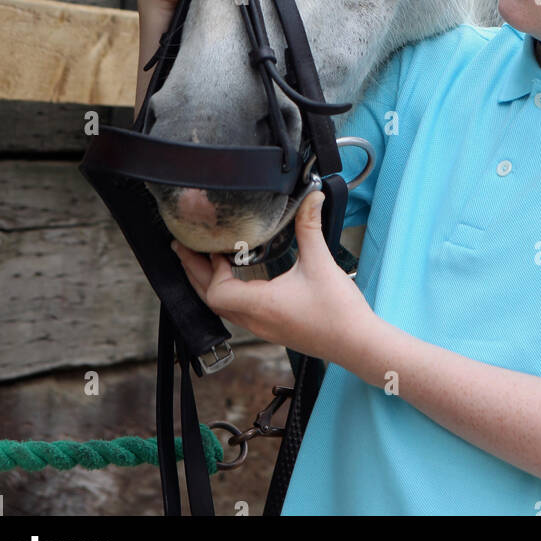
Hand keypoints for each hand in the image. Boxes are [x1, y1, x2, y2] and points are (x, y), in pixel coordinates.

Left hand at [171, 191, 376, 365]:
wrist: (357, 344)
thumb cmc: (338, 310)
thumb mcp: (320, 262)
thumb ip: (309, 226)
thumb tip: (311, 196)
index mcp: (261, 305)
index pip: (217, 292)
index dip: (209, 269)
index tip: (213, 246)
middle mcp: (256, 321)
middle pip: (212, 301)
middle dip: (194, 273)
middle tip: (182, 247)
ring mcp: (263, 329)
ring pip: (223, 308)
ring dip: (210, 284)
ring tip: (205, 260)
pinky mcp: (272, 330)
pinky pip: (238, 313)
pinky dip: (228, 294)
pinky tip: (237, 280)